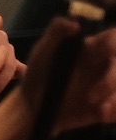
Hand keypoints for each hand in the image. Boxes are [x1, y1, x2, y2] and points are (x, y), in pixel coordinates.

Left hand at [0, 19, 115, 139]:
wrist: (33, 107)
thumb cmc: (38, 74)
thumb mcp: (42, 51)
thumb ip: (56, 32)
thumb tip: (75, 23)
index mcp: (94, 48)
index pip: (114, 38)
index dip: (112, 45)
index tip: (99, 55)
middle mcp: (106, 65)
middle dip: (112, 80)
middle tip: (91, 96)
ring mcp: (109, 86)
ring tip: (101, 110)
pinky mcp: (108, 105)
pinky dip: (115, 111)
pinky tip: (102, 115)